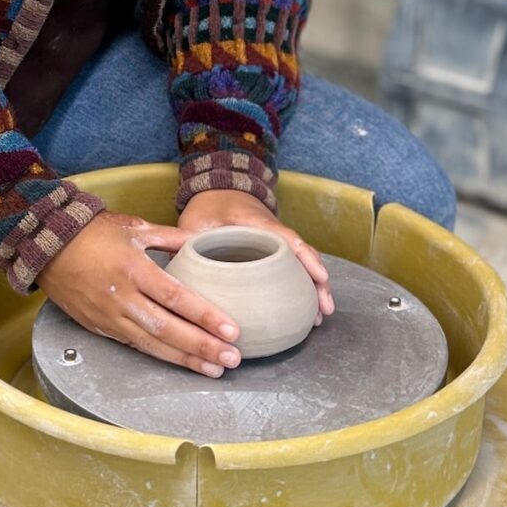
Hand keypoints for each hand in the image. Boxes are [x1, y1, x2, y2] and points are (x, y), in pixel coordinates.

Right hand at [38, 211, 244, 375]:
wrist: (46, 246)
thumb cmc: (91, 233)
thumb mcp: (134, 226)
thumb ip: (170, 237)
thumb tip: (200, 241)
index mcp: (134, 268)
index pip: (176, 298)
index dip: (205, 316)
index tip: (231, 330)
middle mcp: (123, 297)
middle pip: (169, 329)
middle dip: (202, 346)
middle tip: (231, 358)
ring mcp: (110, 316)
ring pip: (153, 344)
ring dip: (185, 359)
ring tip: (213, 369)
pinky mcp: (100, 327)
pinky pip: (134, 345)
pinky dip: (160, 356)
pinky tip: (180, 362)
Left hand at [179, 190, 334, 320]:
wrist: (217, 190)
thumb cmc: (207, 207)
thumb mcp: (195, 222)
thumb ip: (190, 245)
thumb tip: (181, 277)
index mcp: (256, 222)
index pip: (287, 238)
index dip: (305, 257)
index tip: (321, 277)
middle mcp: (273, 231)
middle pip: (304, 254)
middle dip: (318, 281)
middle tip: (324, 310)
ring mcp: (276, 241)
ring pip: (303, 263)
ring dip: (315, 287)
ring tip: (320, 316)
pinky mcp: (273, 251)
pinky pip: (294, 267)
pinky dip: (303, 286)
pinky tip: (306, 309)